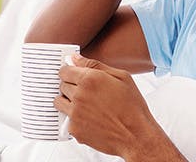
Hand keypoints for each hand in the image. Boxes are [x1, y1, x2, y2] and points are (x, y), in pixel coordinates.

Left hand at [55, 55, 185, 160]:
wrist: (136, 135)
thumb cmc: (132, 106)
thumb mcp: (121, 77)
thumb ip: (95, 64)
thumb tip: (75, 58)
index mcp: (90, 79)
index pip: (64, 71)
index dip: (69, 71)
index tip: (74, 74)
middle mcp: (79, 95)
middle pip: (62, 85)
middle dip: (71, 85)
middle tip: (87, 92)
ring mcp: (75, 114)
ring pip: (59, 102)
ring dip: (68, 100)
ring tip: (86, 105)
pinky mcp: (74, 129)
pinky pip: (66, 119)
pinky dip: (75, 117)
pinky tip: (90, 118)